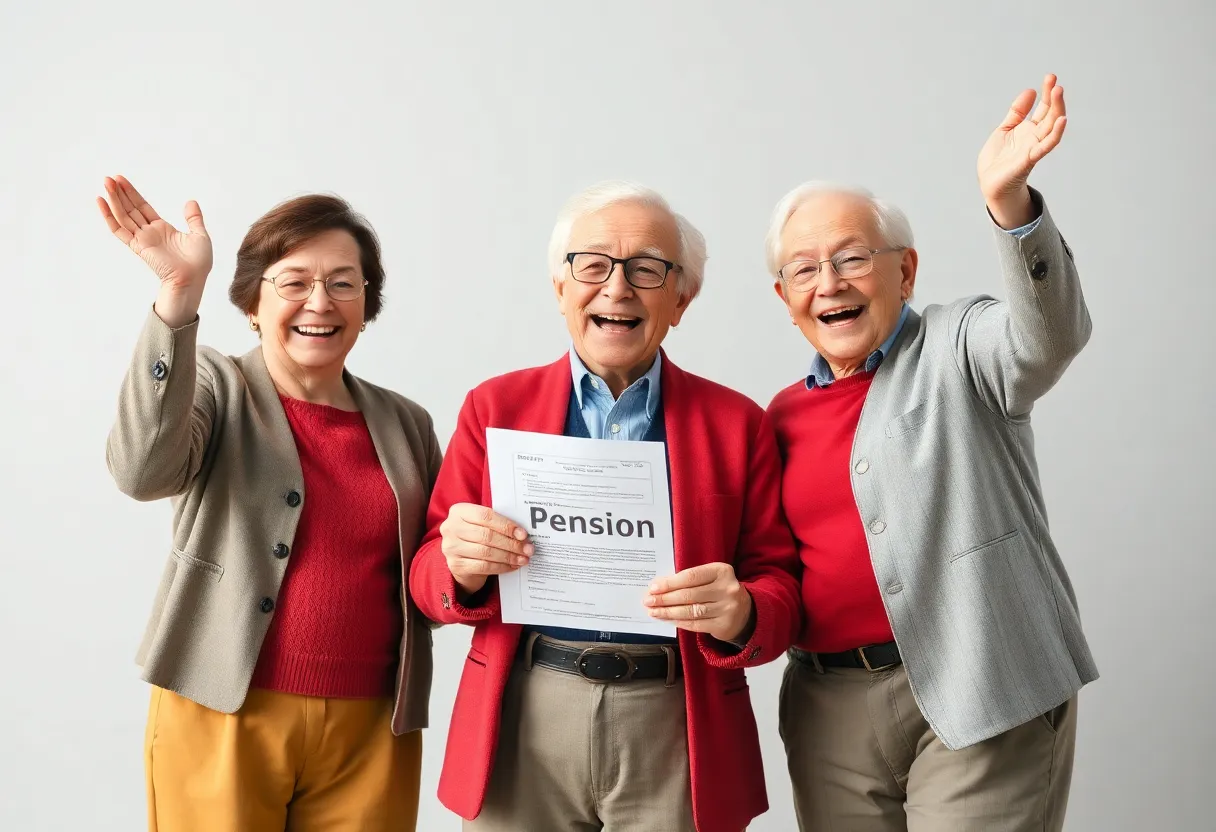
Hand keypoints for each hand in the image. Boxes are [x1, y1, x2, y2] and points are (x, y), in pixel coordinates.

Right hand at [97, 175, 212, 326]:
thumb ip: (193, 218)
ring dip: (114, 199)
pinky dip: (109, 216)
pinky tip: (102, 203)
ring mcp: (142, 239)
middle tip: (108, 178)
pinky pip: (120, 230)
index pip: (142, 207)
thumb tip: (191, 202)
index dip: (132, 194)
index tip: (121, 180)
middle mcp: (149, 232)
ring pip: (123, 215)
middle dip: (120, 193)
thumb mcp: (199, 235)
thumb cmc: (198, 262)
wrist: (192, 278)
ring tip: (106, 183)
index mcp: (162, 229)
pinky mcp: (138, 246)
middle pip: (130, 208)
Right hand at [439, 503, 532, 595]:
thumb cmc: (476, 537)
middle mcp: (451, 528)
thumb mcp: (481, 525)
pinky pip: (484, 567)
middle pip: (487, 535)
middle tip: (528, 549)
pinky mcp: (456, 566)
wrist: (460, 560)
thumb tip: (523, 533)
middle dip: (511, 543)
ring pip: (486, 552)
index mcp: (459, 511)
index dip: (506, 525)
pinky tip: (512, 566)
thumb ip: (497, 523)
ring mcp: (451, 548)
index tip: (523, 534)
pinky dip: (501, 567)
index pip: (485, 516)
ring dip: (509, 556)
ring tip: (523, 558)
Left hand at [645, 562, 752, 642]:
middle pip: (689, 595)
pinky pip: (695, 624)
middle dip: (665, 598)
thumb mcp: (711, 578)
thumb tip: (659, 586)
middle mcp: (727, 589)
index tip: (653, 587)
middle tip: (648, 601)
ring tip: (654, 611)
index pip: (691, 576)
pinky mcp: (723, 625)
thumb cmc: (720, 590)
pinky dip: (678, 622)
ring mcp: (727, 609)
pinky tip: (667, 619)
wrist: (746, 612)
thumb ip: (690, 580)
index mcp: (722, 571)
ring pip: (690, 611)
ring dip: (668, 612)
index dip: (670, 583)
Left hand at [977, 74, 1067, 228]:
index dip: (1047, 92)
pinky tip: (1061, 121)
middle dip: (1054, 98)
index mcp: (1029, 129)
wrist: (990, 184)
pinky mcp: (1029, 159)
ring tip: (1059, 92)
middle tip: (1055, 81)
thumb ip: (1016, 112)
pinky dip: (1055, 134)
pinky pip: (1046, 146)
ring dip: (1057, 109)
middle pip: (1050, 114)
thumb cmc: (998, 159)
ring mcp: (1034, 148)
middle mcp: (1035, 137)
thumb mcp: (1004, 129)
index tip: (1050, 77)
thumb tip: (1030, 91)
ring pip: (1051, 127)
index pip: (1043, 108)